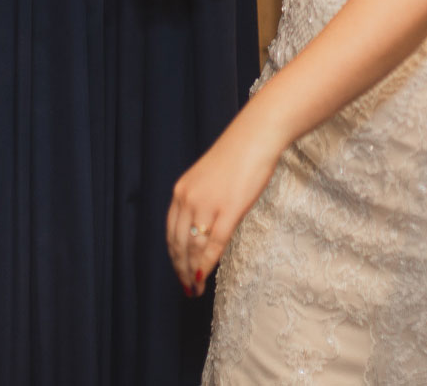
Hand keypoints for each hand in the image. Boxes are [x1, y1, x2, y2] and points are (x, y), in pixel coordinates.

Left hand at [164, 116, 284, 297]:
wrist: (256, 137)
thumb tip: (202, 229)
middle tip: (186, 288)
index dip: (174, 257)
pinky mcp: (229, 209)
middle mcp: (188, 199)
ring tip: (196, 288)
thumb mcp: (208, 179)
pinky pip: (214, 244)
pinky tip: (205, 277)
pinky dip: (207, 264)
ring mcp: (207, 204)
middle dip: (180, 270)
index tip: (178, 272)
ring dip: (193, 272)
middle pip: (179, 244)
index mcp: (181, 191)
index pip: (171, 233)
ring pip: (194, 247)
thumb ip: (200, 202)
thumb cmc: (237, 157)